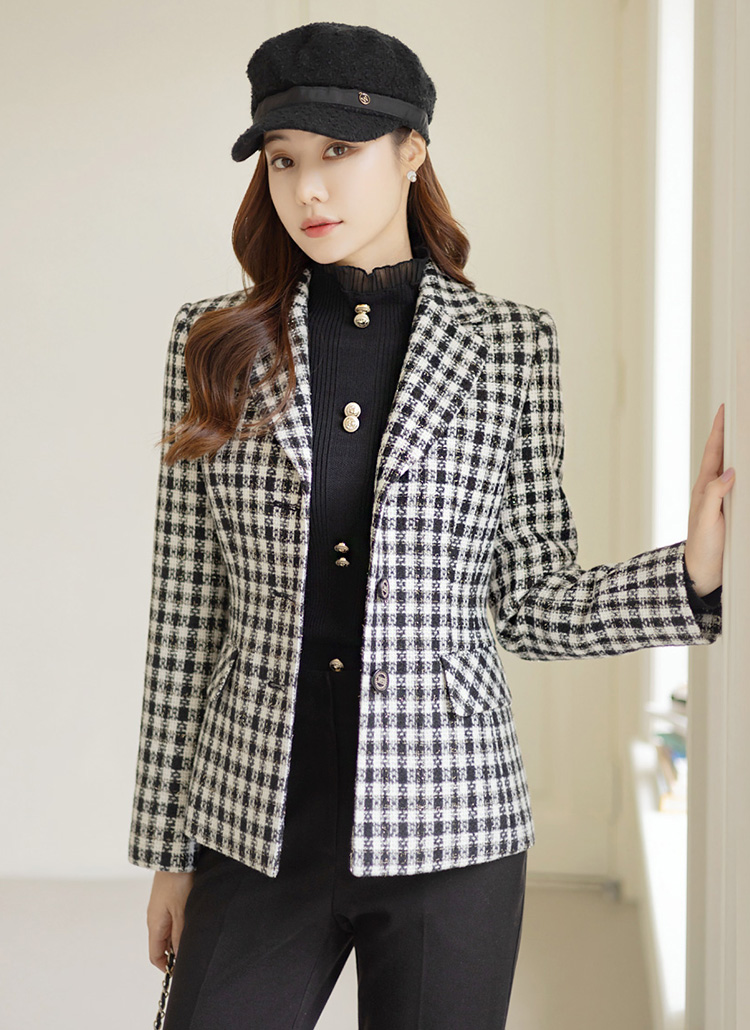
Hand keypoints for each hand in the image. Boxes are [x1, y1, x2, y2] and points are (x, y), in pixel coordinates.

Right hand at [147, 869, 194, 972]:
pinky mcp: (166, 899)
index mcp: (154, 925)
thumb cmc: (177, 882)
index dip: (166, 966)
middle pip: (162, 944)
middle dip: (175, 951)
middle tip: (193, 951)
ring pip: (167, 931)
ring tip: (195, 934)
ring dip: (179, 937)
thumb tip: (179, 958)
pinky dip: (180, 924)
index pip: (155, 955)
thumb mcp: (181, 912)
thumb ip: (180, 935)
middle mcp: (154, 918)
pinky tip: (192, 919)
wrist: (173, 856)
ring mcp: (159, 908)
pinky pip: (171, 919)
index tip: (180, 970)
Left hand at [685, 403, 734, 594]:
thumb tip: (729, 471)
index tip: (725, 410)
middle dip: (731, 434)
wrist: (703, 571)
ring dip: (740, 452)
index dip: (719, 430)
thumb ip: (715, 494)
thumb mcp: (705, 519)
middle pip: (724, 455)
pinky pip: (741, 485)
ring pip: (734, 468)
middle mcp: (713, 489)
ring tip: (745, 434)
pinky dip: (744, 472)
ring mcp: (722, 498)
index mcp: (704, 486)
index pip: (714, 452)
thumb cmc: (701, 546)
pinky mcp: (731, 509)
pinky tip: (745, 469)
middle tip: (738, 415)